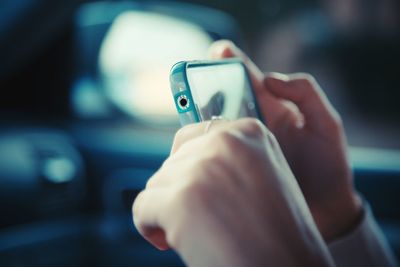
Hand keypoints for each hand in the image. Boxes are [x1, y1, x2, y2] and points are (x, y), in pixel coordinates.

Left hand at [133, 118, 333, 266]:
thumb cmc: (278, 235)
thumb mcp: (262, 178)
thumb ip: (228, 160)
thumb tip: (185, 160)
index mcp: (248, 133)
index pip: (194, 135)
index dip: (186, 164)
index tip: (191, 187)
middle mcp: (225, 143)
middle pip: (173, 161)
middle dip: (178, 190)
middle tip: (197, 219)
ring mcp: (202, 169)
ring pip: (157, 184)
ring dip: (166, 210)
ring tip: (194, 233)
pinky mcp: (181, 201)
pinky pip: (142, 207)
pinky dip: (149, 227)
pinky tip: (170, 243)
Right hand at [209, 40, 361, 240]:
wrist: (325, 208)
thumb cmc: (328, 164)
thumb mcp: (326, 123)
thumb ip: (305, 93)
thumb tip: (269, 78)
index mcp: (272, 108)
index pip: (248, 79)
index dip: (232, 62)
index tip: (220, 51)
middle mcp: (252, 123)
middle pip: (222, 97)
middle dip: (204, 83)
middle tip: (192, 75)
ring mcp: (241, 144)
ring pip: (213, 122)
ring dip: (197, 112)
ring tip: (188, 103)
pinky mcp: (235, 164)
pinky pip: (214, 149)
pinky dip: (201, 141)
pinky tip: (193, 136)